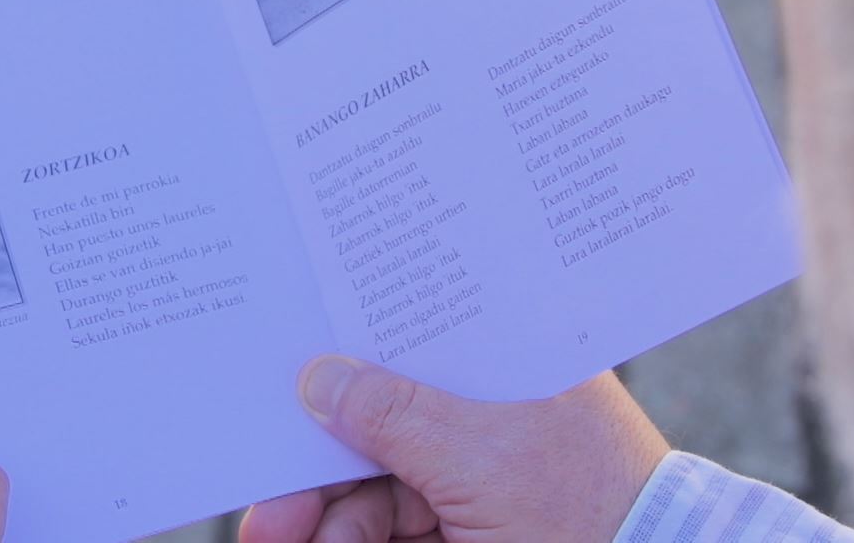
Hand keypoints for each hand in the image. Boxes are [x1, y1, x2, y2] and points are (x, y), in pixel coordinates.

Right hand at [242, 358, 666, 542]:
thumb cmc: (588, 515)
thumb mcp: (483, 458)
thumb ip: (394, 413)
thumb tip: (319, 378)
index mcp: (516, 364)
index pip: (417, 331)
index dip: (348, 342)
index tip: (285, 355)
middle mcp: (494, 411)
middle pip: (376, 419)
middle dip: (311, 468)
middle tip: (265, 510)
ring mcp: (479, 476)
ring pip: (368, 484)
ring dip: (318, 518)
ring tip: (275, 538)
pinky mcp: (465, 526)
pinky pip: (384, 525)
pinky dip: (345, 536)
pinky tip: (312, 542)